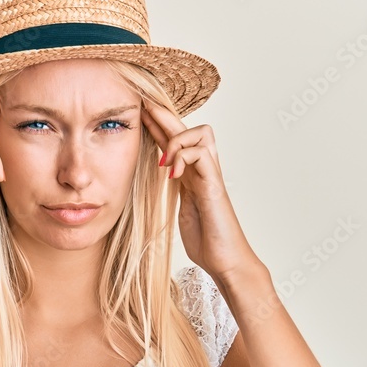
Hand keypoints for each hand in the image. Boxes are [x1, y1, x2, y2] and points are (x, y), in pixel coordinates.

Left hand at [140, 99, 260, 279]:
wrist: (226, 262)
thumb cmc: (207, 242)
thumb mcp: (182, 212)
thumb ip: (175, 195)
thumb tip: (163, 185)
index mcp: (190, 177)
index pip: (174, 142)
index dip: (157, 126)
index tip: (140, 113)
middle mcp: (202, 171)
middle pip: (186, 130)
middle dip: (164, 115)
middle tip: (144, 105)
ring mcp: (210, 177)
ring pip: (202, 133)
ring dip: (179, 139)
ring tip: (164, 160)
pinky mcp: (215, 186)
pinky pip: (203, 156)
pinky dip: (185, 157)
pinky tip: (173, 173)